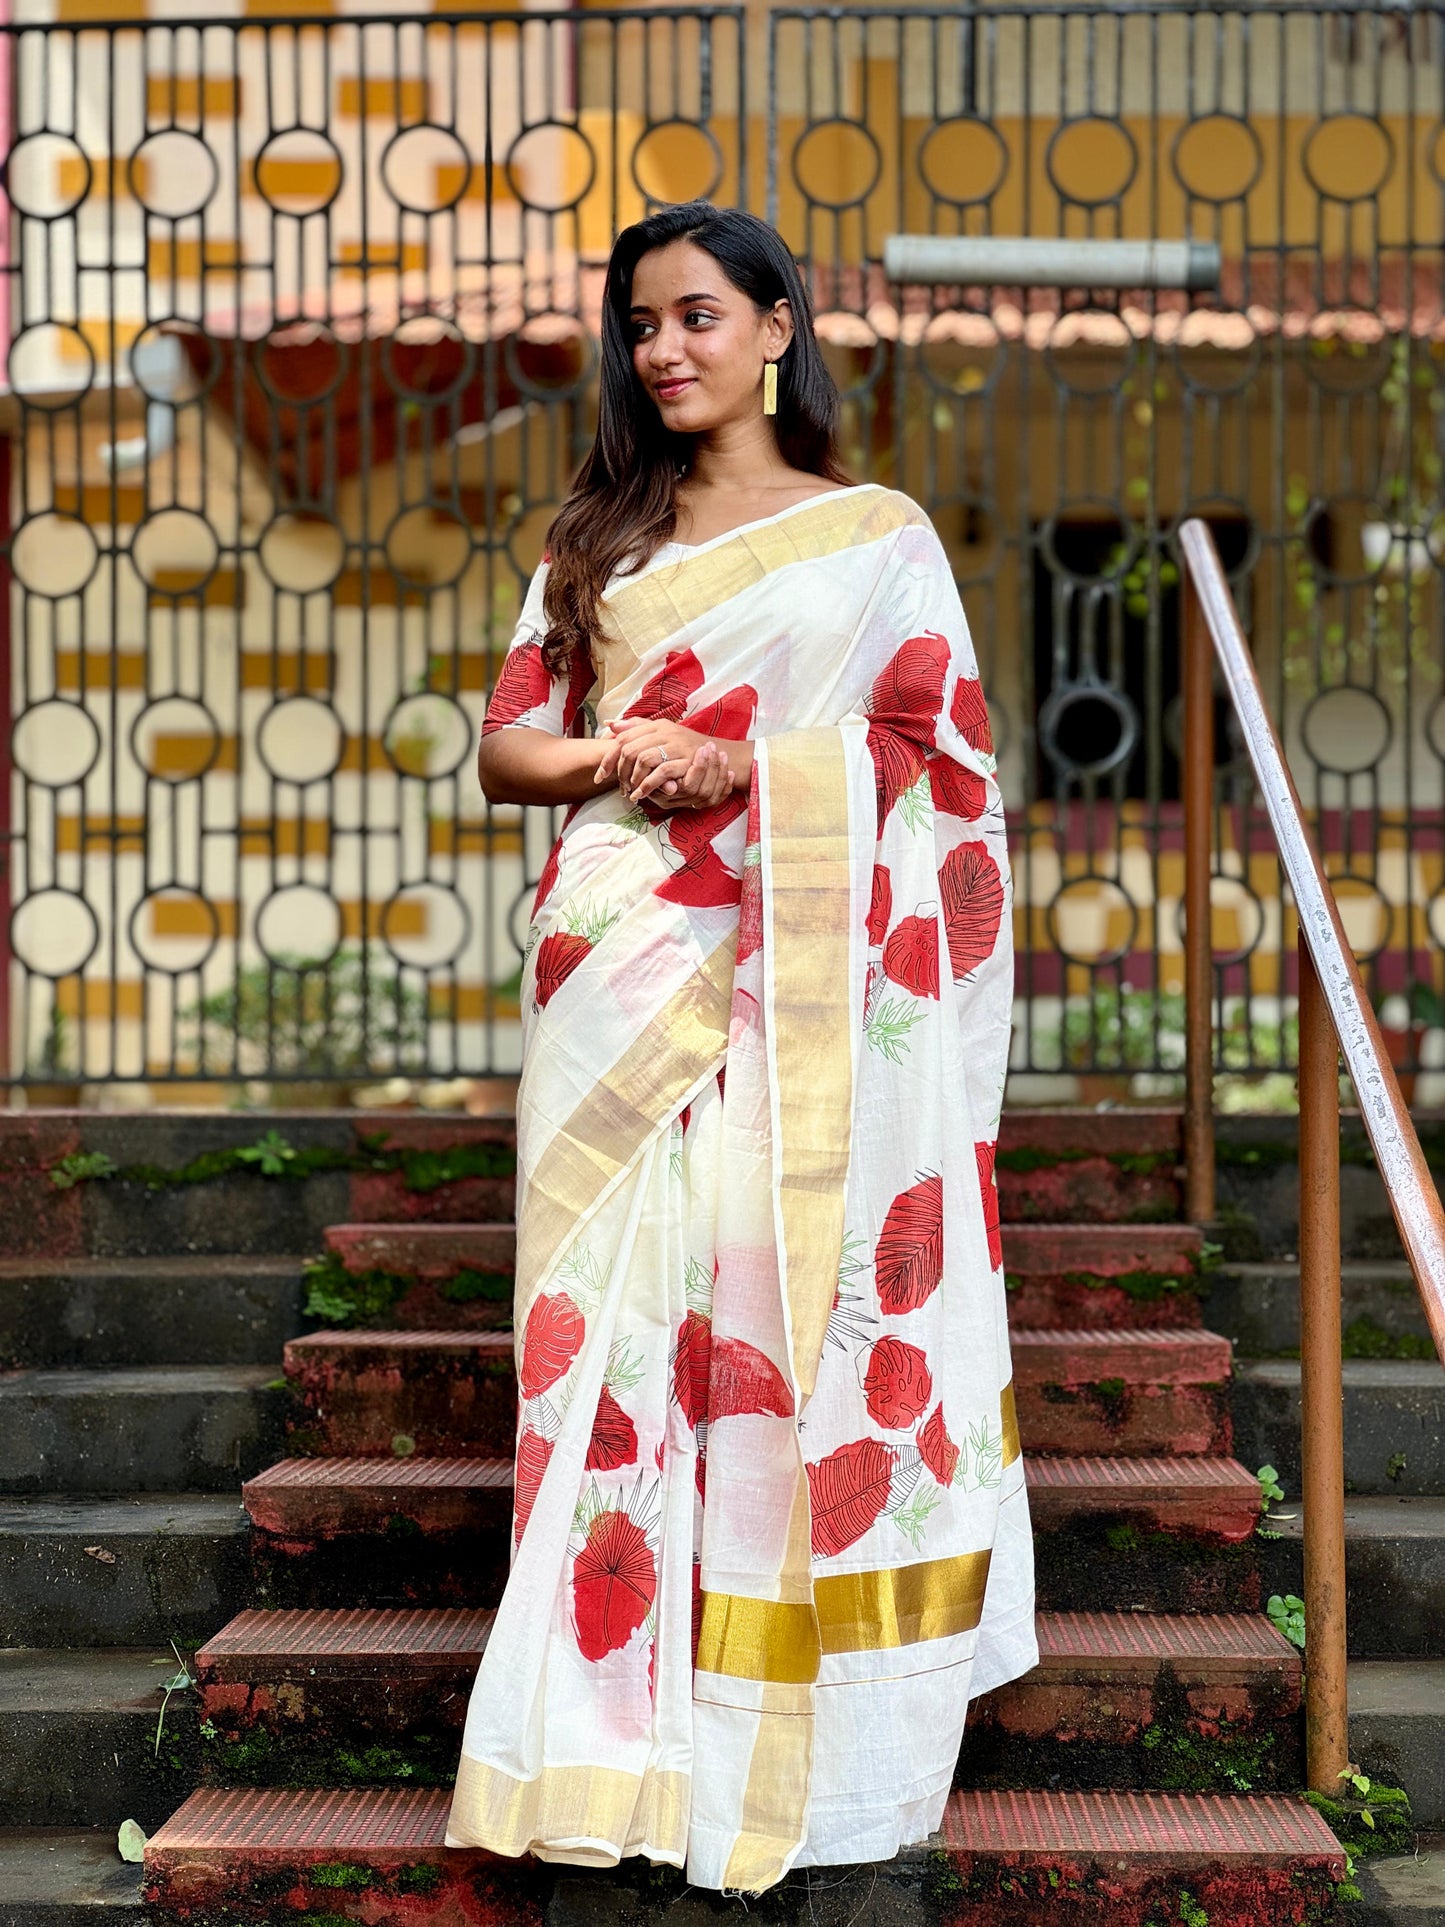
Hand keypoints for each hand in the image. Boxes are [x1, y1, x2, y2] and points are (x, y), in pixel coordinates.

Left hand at [595, 718, 737, 806]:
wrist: (716, 752)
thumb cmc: (684, 746)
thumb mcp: (661, 734)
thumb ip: (636, 729)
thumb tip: (609, 725)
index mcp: (654, 725)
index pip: (622, 738)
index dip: (608, 758)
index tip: (600, 777)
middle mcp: (663, 731)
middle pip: (628, 748)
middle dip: (619, 772)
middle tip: (619, 788)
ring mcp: (674, 744)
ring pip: (642, 758)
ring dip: (633, 779)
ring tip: (631, 792)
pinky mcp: (685, 759)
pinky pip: (660, 771)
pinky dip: (648, 785)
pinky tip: (642, 794)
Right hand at [644, 740, 734, 810]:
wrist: (653, 779)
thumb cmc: (648, 771)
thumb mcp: (649, 772)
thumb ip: (658, 777)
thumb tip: (671, 788)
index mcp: (667, 797)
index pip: (689, 786)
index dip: (699, 768)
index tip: (703, 749)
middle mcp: (681, 803)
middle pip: (703, 791)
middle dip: (711, 767)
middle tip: (712, 747)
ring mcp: (693, 804)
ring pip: (712, 795)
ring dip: (720, 773)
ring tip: (721, 754)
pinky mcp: (705, 803)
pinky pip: (719, 798)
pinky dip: (727, 785)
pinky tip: (730, 772)